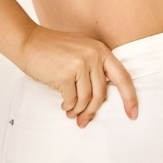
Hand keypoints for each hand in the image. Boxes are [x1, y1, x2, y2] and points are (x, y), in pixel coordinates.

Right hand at [18, 24, 138, 127]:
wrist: (29, 42)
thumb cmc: (53, 49)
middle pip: (101, 94)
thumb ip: (95, 68)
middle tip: (85, 120)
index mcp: (101, 50)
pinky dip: (67, 105)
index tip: (133, 113)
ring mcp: (80, 65)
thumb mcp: (81, 50)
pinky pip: (71, 100)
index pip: (123, 76)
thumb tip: (101, 97)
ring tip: (70, 110)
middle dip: (93, 110)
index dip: (130, 97)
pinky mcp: (65, 75)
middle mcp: (94, 56)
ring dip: (77, 109)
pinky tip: (62, 103)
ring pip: (86, 99)